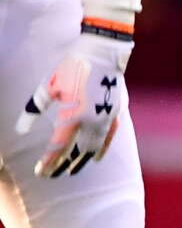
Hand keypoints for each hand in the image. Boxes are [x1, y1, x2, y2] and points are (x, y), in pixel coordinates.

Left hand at [19, 29, 129, 176]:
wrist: (104, 52)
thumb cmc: (72, 66)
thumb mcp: (49, 87)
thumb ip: (34, 109)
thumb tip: (20, 129)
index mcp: (74, 114)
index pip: (59, 146)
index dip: (49, 161)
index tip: (41, 172)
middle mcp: (92, 120)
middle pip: (77, 151)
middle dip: (64, 165)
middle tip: (53, 175)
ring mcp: (106, 118)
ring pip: (94, 148)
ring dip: (82, 161)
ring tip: (72, 170)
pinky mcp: (116, 112)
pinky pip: (109, 137)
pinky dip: (102, 149)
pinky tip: (96, 157)